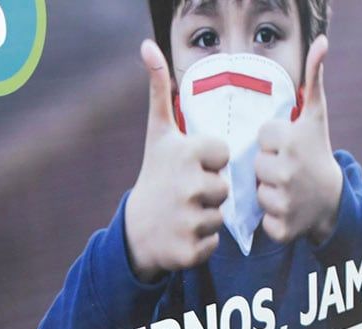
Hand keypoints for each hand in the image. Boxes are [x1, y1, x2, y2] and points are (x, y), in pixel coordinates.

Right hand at [124, 40, 230, 280]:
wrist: (136, 230)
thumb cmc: (154, 175)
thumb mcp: (158, 133)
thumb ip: (159, 90)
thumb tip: (148, 45)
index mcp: (187, 154)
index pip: (224, 155)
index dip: (210, 161)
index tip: (191, 165)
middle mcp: (189, 185)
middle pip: (225, 187)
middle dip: (209, 191)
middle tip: (186, 193)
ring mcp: (189, 219)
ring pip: (222, 216)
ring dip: (208, 216)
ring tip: (185, 213)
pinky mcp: (191, 249)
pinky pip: (215, 243)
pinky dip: (203, 242)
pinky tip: (184, 233)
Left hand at [255, 36, 343, 244]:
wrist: (333, 200)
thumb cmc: (317, 154)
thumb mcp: (315, 117)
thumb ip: (313, 79)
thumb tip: (321, 42)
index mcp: (290, 142)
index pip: (261, 138)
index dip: (273, 143)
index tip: (290, 148)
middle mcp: (287, 170)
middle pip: (255, 165)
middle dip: (269, 168)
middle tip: (289, 170)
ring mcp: (285, 200)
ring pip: (257, 192)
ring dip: (268, 193)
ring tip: (288, 190)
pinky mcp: (282, 227)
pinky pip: (262, 220)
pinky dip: (273, 219)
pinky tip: (288, 210)